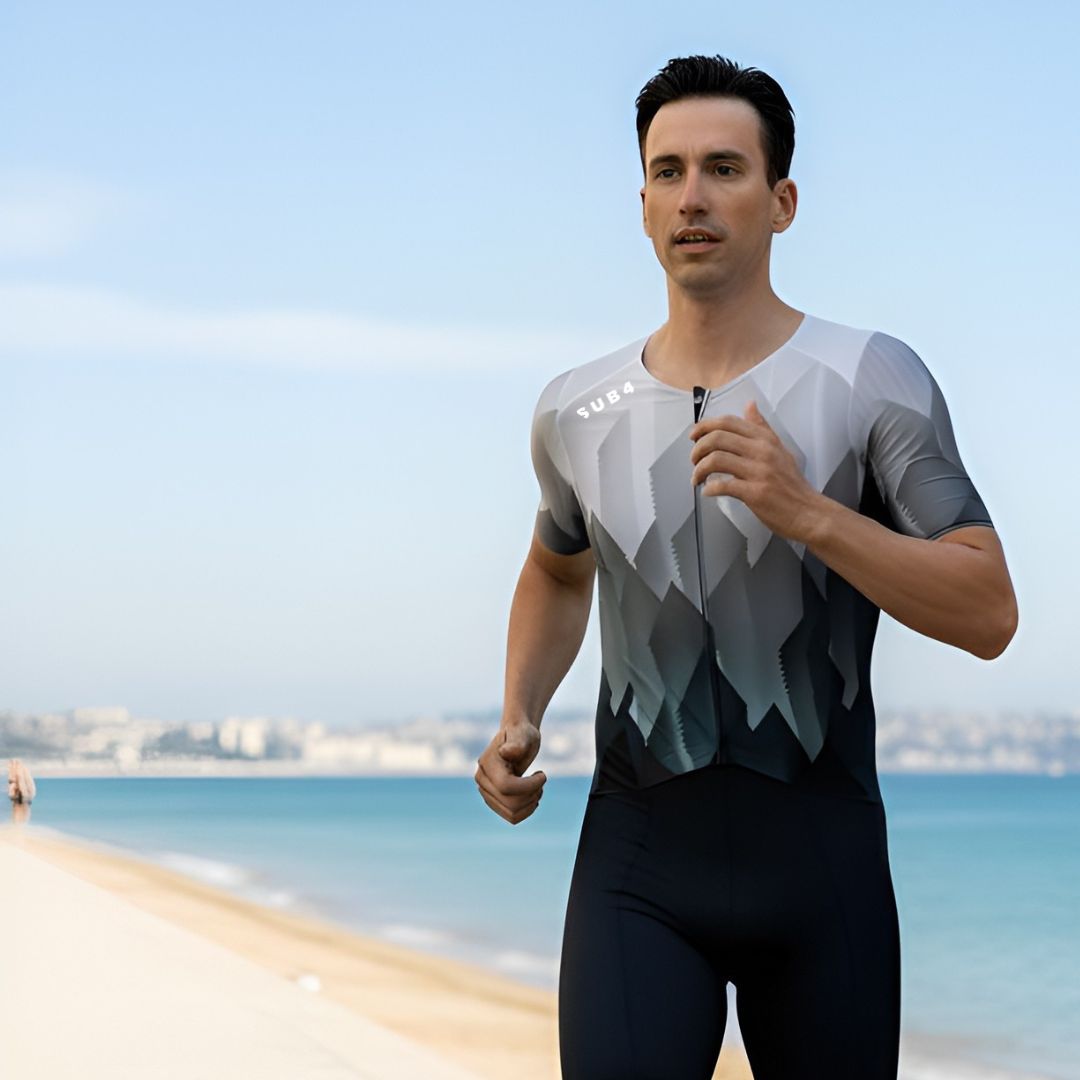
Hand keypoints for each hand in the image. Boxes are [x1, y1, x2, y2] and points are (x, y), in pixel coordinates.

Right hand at [474, 718, 545, 823]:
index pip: (506, 787)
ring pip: (512, 814)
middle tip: (541, 780)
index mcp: (487, 764)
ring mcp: (486, 792)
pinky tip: (534, 795)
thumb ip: (516, 744)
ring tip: (538, 788)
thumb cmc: (522, 734)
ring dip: (531, 803)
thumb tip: (506, 752)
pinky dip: (527, 810)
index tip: (542, 774)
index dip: (529, 786)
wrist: (517, 738)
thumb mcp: (524, 735)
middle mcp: (482, 780)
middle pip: (510, 803)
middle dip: (532, 795)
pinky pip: (512, 816)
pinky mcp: (494, 800)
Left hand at [688, 398, 823, 542]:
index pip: (728, 422)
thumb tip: (749, 405)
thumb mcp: (780, 449)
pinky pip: (723, 485)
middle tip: (693, 460)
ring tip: (697, 478)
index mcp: (765, 439)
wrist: (808, 513)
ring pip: (716, 459)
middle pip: (717, 438)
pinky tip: (708, 492)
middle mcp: (762, 451)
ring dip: (699, 469)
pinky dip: (710, 488)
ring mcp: (759, 472)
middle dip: (697, 448)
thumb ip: (762, 428)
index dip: (705, 427)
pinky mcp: (755, 493)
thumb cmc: (792, 485)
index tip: (694, 436)